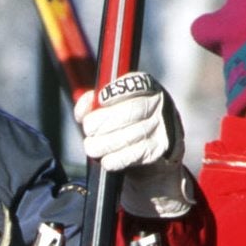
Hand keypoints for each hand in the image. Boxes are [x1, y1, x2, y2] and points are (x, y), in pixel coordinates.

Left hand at [74, 72, 193, 218]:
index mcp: (146, 87)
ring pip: (127, 136)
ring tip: (92, 147)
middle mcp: (156, 104)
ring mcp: (160, 127)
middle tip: (89, 130)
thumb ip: (94, 102)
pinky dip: (114, 159)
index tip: (101, 100)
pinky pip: (132, 155)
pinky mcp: (158, 149)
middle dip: (100, 122)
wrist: (154, 148)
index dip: (114, 92)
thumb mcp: (114, 104)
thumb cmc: (127, 122)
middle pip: (127, 112)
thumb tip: (85, 107)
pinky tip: (106, 159)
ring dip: (103, 144)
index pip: (131, 85)